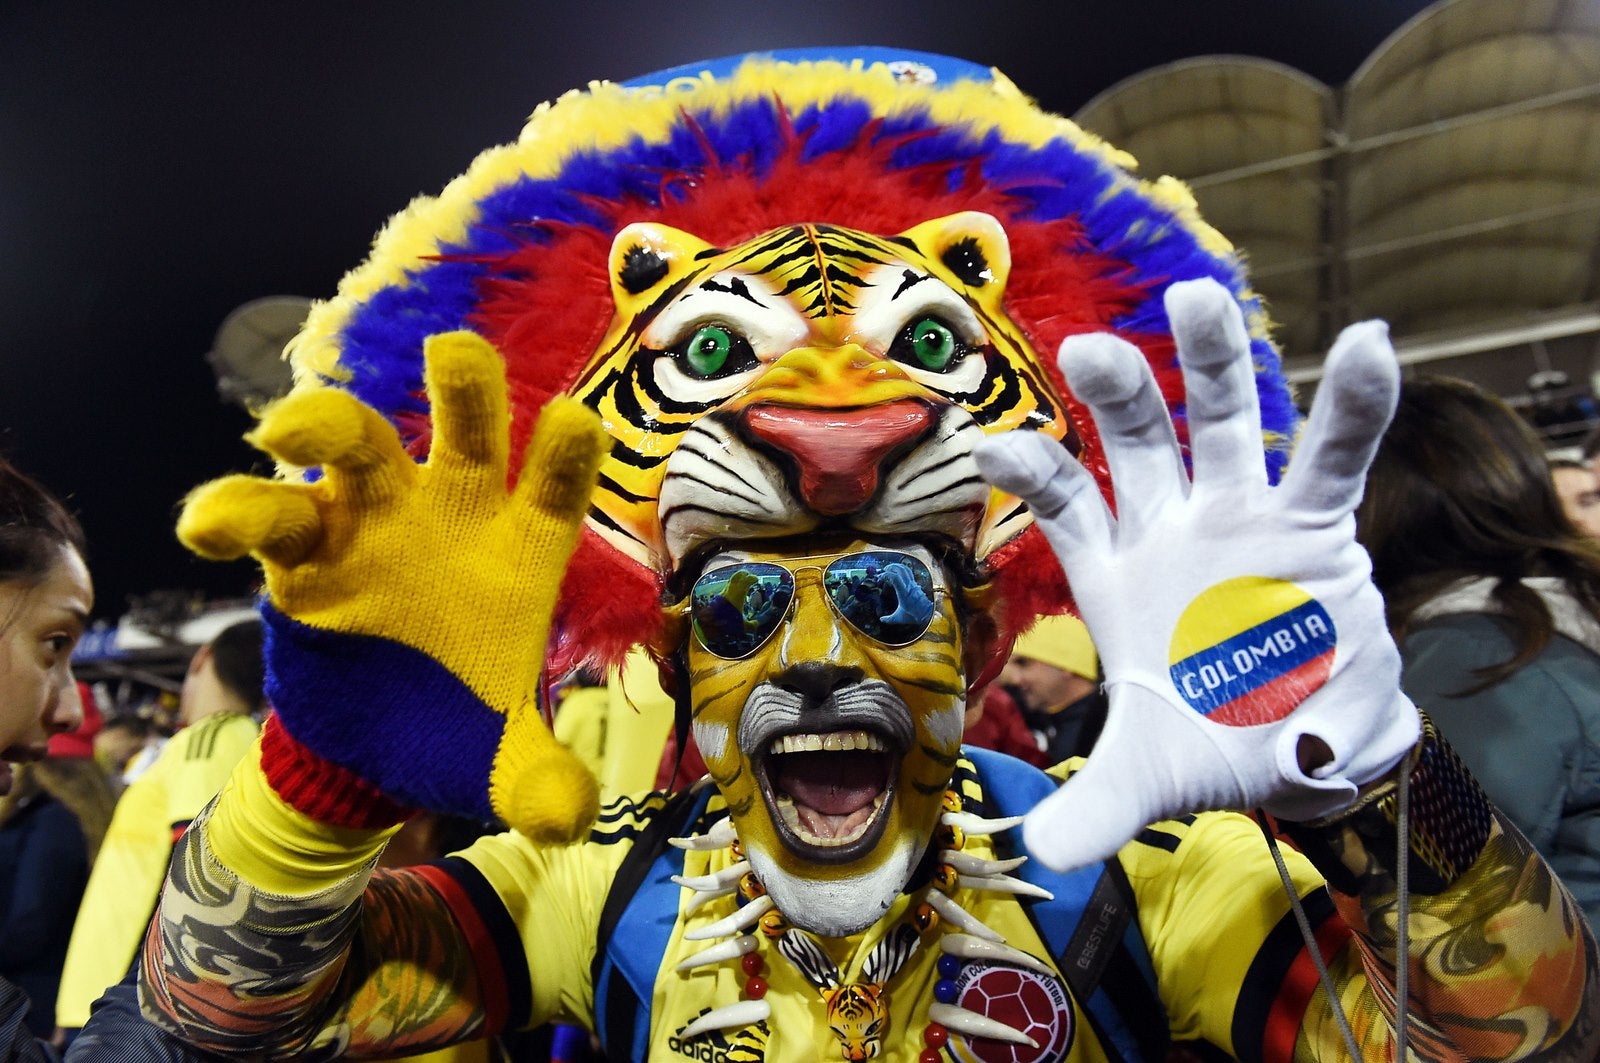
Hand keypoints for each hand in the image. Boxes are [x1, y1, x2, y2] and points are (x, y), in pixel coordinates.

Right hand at [178, 331, 607, 841]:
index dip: (565, 453)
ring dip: (324, 423)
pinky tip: (204, 527)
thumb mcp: (501, 763)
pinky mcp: (300, 552)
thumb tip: (570, 819)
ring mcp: (372, 522)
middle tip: (450, 353)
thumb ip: (539, 782)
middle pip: (463, 426)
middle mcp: (450, 513)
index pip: (553, 486)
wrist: (371, 747)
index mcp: (519, 547)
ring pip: (355, 445)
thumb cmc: (454, 727)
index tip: (573, 423)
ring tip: (288, 433)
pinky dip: (231, 513)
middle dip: (462, 386)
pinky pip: (263, 517)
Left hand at [974, 279, 1418, 871]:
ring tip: (1199, 298)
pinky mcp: (1312, 527)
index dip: (1034, 473)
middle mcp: (1172, 528)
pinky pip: (1334, 458)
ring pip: (1226, 426)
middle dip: (1119, 394)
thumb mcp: (1150, 777)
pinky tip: (1372, 343)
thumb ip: (1097, 806)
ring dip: (1215, 365)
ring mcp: (1241, 517)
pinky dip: (1353, 405)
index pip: (1067, 506)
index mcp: (1115, 574)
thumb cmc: (1208, 742)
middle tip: (1089, 346)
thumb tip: (1042, 859)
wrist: (1292, 747)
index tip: (997, 445)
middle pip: (1140, 443)